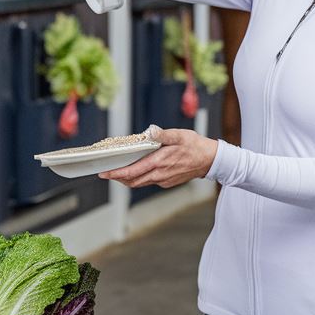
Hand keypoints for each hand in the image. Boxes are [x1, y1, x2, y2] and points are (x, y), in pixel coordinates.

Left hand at [98, 126, 218, 188]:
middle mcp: (159, 174)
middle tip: (106, 173)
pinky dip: (138, 178)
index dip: (116, 174)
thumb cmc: (195, 146)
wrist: (210, 160)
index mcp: (159, 162)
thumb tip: (150, 131)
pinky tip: (136, 171)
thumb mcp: (179, 135)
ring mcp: (163, 180)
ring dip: (127, 179)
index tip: (105, 173)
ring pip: (140, 183)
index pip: (133, 172)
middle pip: (132, 181)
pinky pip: (148, 182)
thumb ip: (163, 134)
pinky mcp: (167, 182)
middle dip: (118, 178)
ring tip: (117, 173)